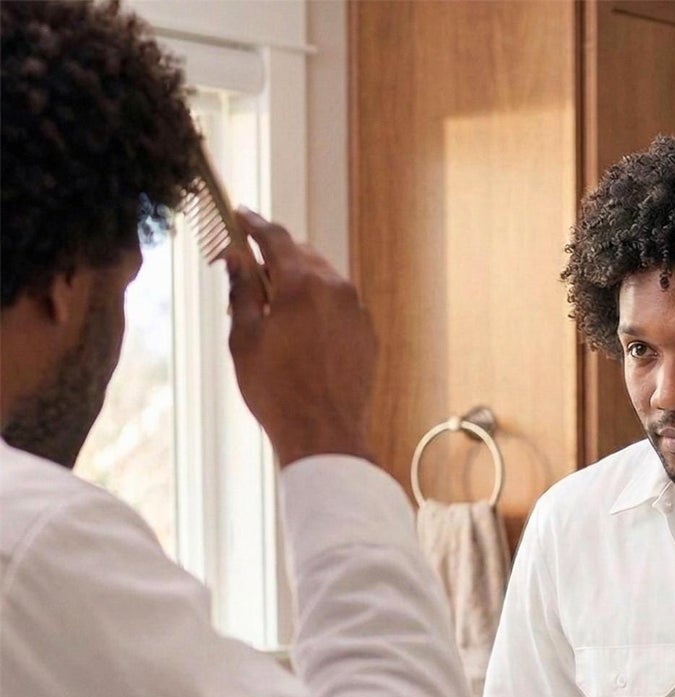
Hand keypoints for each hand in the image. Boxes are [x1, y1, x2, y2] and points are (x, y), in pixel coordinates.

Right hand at [226, 209, 376, 469]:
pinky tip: (303, 333)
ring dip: (299, 285)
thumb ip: (242, 289)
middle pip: (301, 256)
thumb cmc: (277, 390)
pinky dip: (321, 308)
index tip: (239, 217)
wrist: (324, 433)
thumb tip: (237, 257)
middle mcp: (336, 289)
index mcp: (301, 283)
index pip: (274, 237)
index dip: (253, 224)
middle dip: (275, 260)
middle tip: (249, 279)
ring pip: (324, 281)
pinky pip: (341, 308)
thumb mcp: (245, 336)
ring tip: (275, 314)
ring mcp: (357, 312)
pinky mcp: (368, 335)